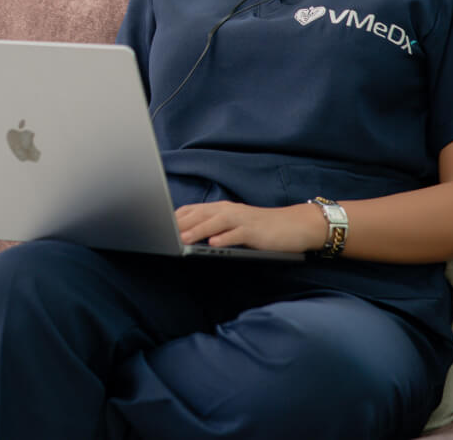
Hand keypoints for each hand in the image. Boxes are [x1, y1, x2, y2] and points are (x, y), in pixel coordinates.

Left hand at [175, 200, 327, 253]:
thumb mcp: (234, 226)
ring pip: (216, 222)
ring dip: (198, 230)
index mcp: (222, 209)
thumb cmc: (261, 228)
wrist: (294, 225)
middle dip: (180, 224)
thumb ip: (214, 228)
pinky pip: (238, 234)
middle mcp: (230, 210)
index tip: (158, 225)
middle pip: (200, 214)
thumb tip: (189, 235)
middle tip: (162, 233)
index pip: (193, 210)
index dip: (175, 217)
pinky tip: (214, 244)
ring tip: (182, 239)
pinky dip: (225, 238)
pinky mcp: (255, 231)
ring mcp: (242, 220)